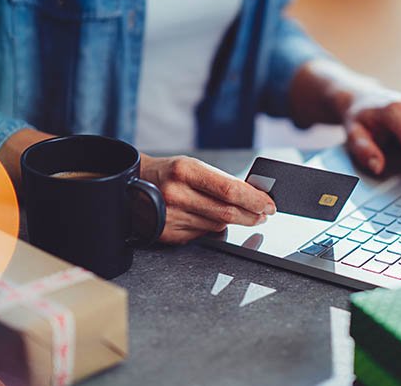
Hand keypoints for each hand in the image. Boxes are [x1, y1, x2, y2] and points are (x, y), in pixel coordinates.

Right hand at [141, 155, 275, 243]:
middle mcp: (176, 194)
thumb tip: (253, 196)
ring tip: (240, 214)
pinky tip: (209, 218)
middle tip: (263, 214)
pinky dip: (212, 228)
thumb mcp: (191, 166)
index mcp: (184, 171)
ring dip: (234, 222)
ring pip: (218, 225)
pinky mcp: (168, 234)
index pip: (230, 190)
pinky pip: (202, 235)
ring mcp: (171, 217)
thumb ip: (220, 181)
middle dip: (252, 215)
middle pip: (227, 212)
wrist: (131, 185)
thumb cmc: (167, 173)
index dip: (254, 199)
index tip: (269, 204)